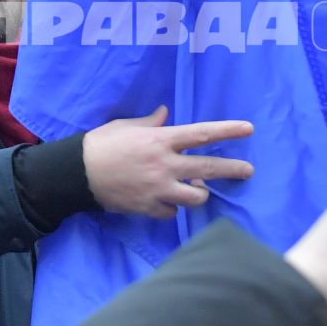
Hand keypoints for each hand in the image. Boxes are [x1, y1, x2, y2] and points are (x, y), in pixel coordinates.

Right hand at [82, 105, 254, 217]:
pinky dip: (172, 207)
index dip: (228, 131)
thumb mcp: (126, 125)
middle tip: (248, 170)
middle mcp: (164, 165)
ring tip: (199, 190)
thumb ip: (150, 122)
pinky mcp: (148, 208)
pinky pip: (171, 211)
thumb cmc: (102, 144)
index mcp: (160, 140)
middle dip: (232, 170)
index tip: (248, 129)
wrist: (78, 174)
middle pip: (207, 169)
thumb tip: (164, 114)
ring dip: (200, 194)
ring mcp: (158, 189)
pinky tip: (167, 201)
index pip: (202, 134)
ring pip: (195, 197)